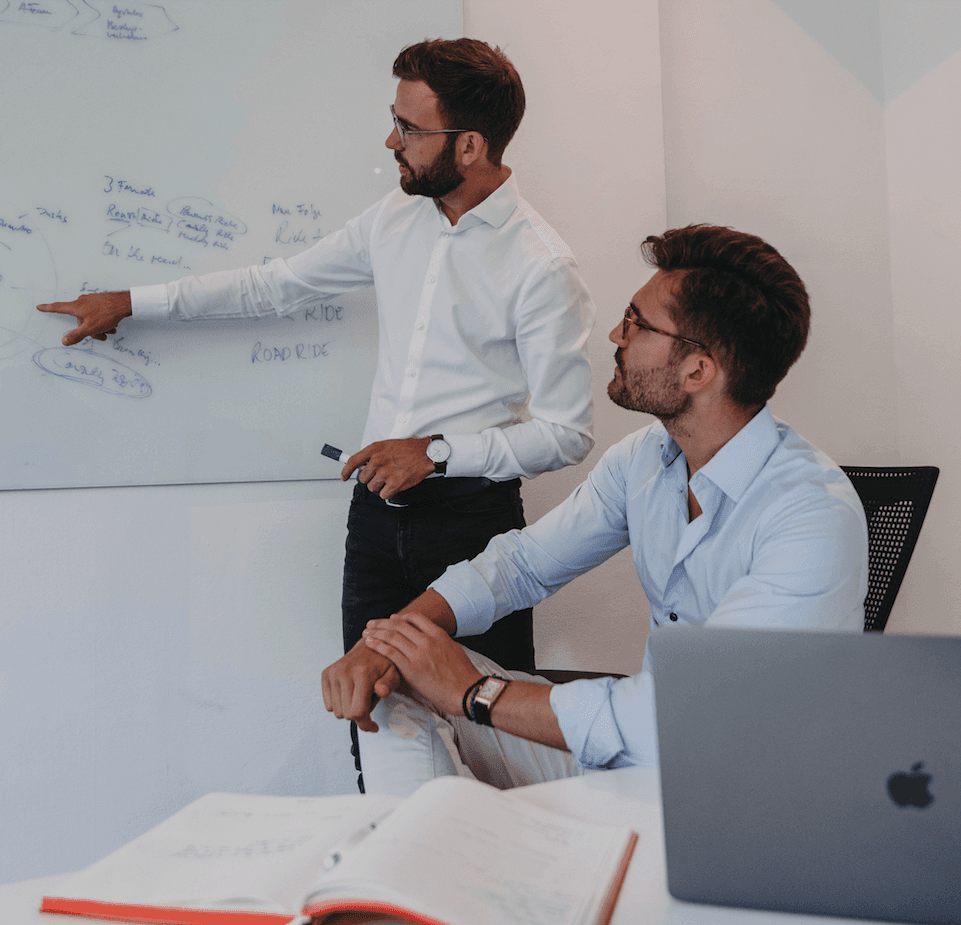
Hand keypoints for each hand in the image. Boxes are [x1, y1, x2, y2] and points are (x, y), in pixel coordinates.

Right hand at [37, 292, 132, 345]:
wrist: (125, 303)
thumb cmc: (107, 313)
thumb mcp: (90, 328)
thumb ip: (76, 335)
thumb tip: (64, 341)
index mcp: (76, 307)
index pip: (58, 308)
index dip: (48, 309)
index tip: (40, 307)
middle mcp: (82, 302)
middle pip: (80, 320)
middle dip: (90, 330)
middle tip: (102, 334)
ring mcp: (92, 301)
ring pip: (91, 319)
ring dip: (100, 327)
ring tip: (111, 329)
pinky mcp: (101, 302)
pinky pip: (98, 315)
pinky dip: (104, 322)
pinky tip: (113, 325)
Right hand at [321, 641, 400, 732]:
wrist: (370, 644)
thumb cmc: (383, 661)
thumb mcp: (394, 674)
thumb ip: (389, 685)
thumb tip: (382, 692)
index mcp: (362, 673)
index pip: (357, 712)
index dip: (366, 724)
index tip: (373, 726)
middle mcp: (344, 672)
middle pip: (346, 714)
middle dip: (359, 716)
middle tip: (368, 705)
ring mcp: (334, 672)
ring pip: (336, 711)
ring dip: (349, 709)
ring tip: (360, 696)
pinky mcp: (326, 673)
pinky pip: (328, 704)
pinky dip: (339, 704)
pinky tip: (350, 694)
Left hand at [341, 438, 434, 499]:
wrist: (426, 454)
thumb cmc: (409, 449)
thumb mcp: (387, 445)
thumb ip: (374, 455)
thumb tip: (364, 464)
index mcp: (375, 449)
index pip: (353, 462)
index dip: (346, 471)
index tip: (344, 476)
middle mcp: (378, 461)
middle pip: (363, 479)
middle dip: (370, 479)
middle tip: (380, 475)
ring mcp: (385, 473)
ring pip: (373, 488)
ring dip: (380, 486)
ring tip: (390, 478)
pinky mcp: (394, 484)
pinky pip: (383, 495)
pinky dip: (389, 492)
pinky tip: (395, 484)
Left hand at [363, 613, 480, 715]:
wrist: (468, 692)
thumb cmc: (464, 676)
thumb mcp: (454, 650)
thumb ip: (440, 643)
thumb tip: (432, 642)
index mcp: (439, 634)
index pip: (415, 618)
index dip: (400, 617)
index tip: (391, 619)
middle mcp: (427, 640)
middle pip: (399, 625)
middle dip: (383, 623)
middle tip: (372, 623)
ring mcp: (419, 653)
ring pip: (392, 636)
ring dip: (377, 632)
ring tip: (366, 632)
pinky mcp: (412, 669)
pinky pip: (391, 653)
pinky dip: (378, 646)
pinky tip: (370, 643)